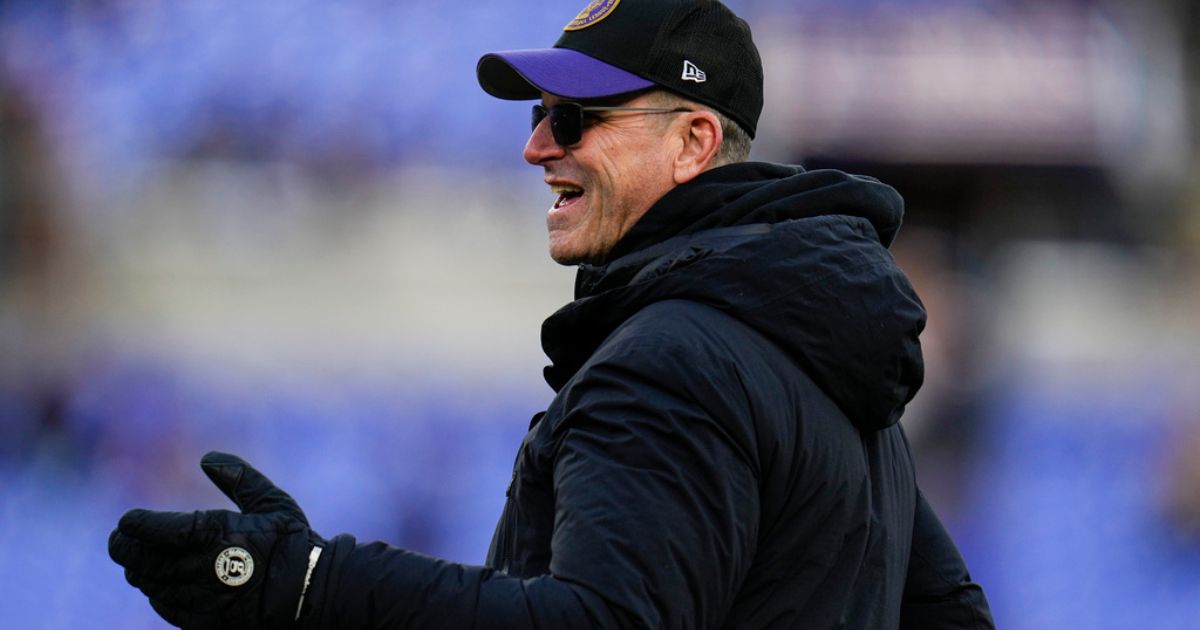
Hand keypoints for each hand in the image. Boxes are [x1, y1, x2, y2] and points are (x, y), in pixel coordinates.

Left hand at [109, 452, 324, 628]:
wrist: (314, 594)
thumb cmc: (294, 544)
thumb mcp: (273, 503)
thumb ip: (239, 478)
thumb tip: (206, 458)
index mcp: (217, 534)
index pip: (157, 530)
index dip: (136, 525)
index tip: (126, 520)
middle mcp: (202, 568)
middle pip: (144, 560)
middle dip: (125, 548)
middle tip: (119, 540)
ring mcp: (202, 599)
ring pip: (152, 584)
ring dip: (140, 571)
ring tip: (137, 560)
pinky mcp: (205, 623)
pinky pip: (167, 607)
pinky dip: (158, 593)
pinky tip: (160, 584)